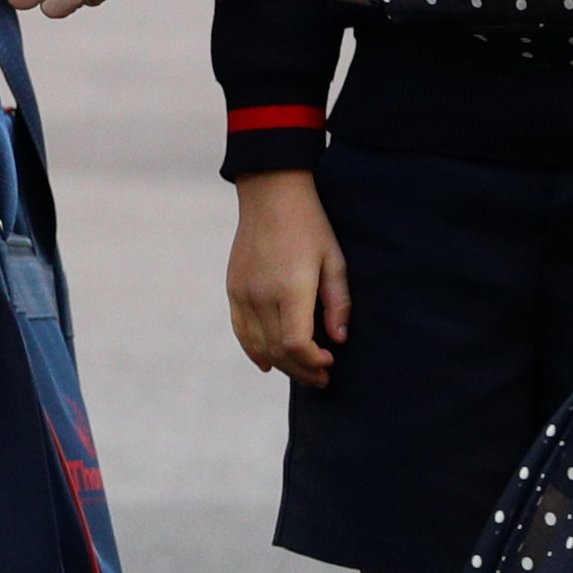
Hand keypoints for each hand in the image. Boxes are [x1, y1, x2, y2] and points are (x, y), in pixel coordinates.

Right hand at [225, 172, 351, 384]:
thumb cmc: (310, 225)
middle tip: (322, 378)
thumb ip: (338, 302)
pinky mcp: (233, 289)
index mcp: (290, 288)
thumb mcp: (333, 260)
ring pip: (258, 346)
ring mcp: (243, 293)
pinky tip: (267, 363)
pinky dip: (253, 351)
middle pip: (278, 351)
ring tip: (301, 370)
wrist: (271, 194)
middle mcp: (262, 295)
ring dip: (280, 364)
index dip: (313, 362)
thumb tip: (339, 339)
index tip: (331, 362)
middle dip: (301, 370)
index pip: (297, 344)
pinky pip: (241, 330)